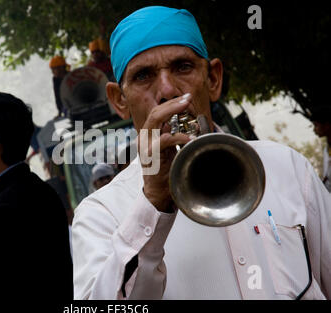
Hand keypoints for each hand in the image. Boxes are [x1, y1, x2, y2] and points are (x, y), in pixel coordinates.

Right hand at [139, 93, 193, 211]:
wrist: (158, 193)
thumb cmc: (166, 171)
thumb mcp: (169, 149)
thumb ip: (171, 134)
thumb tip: (187, 121)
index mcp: (147, 135)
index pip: (157, 112)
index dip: (171, 104)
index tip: (186, 98)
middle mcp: (143, 137)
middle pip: (155, 112)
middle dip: (173, 103)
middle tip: (188, 98)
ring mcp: (144, 146)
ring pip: (156, 120)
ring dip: (173, 112)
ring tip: (189, 108)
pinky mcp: (150, 156)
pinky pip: (165, 140)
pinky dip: (180, 137)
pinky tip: (192, 138)